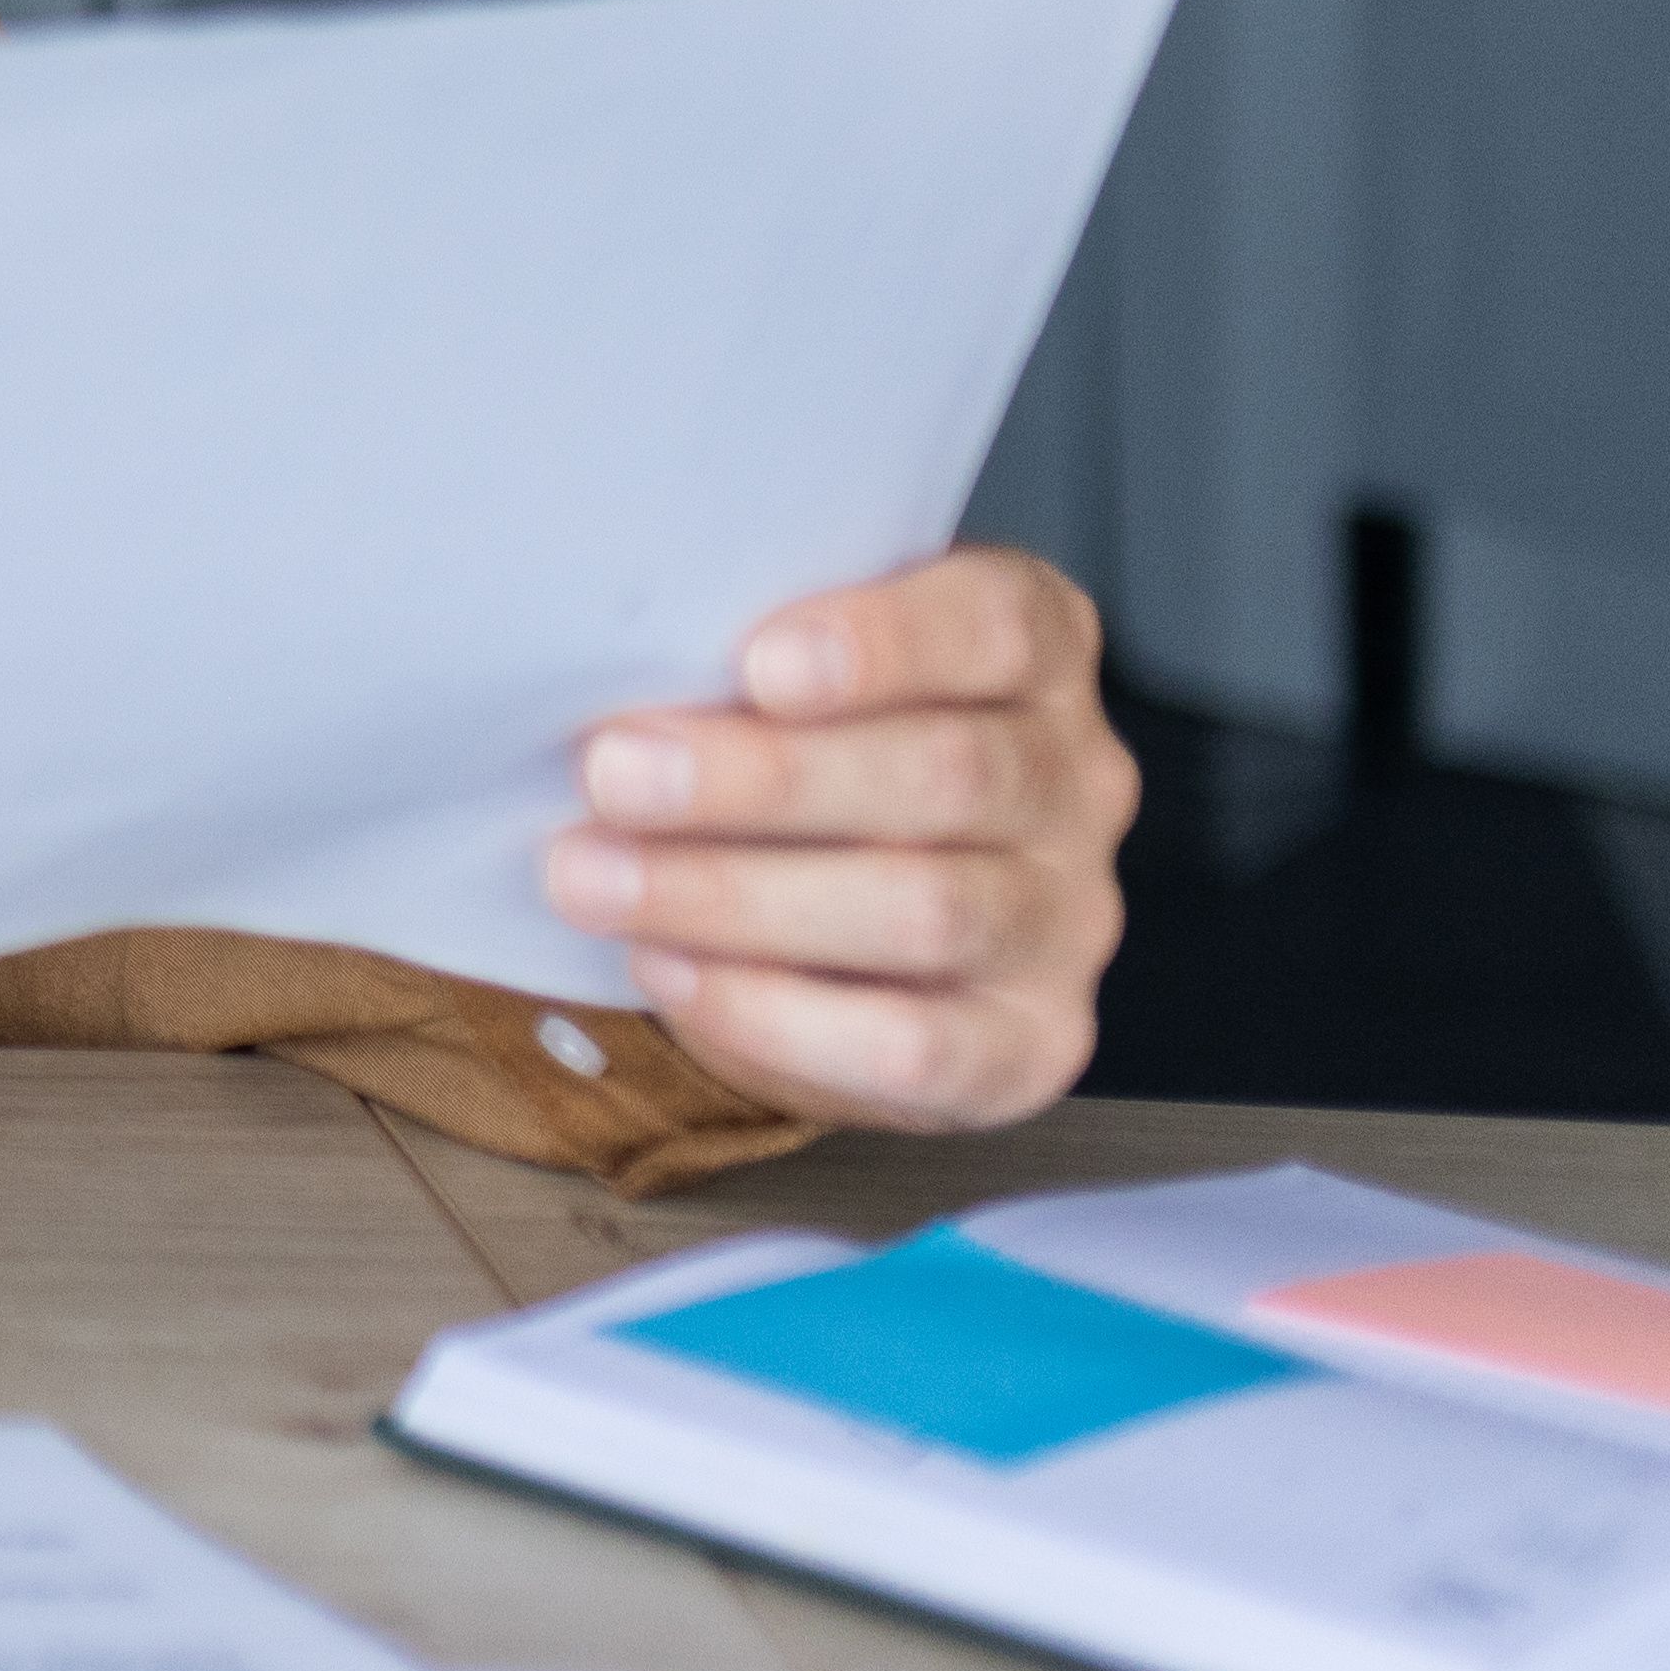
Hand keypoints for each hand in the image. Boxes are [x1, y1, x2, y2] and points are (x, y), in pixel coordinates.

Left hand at [540, 545, 1133, 1134]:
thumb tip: (620, 675)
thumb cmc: (796, 756)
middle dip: (765, 779)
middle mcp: (1077, 782)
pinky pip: (915, 1044)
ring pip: (928, 908)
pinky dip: (772, 1010)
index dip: (886, 642)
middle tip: (612, 774)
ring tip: (592, 877)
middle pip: (949, 772)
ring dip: (735, 895)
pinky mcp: (1032, 1044)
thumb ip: (739, 663)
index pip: (1001, 626)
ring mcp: (1067, 919)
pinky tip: (664, 966)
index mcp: (1036, 653)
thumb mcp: (779, 679)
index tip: (756, 665)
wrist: (835, 936)